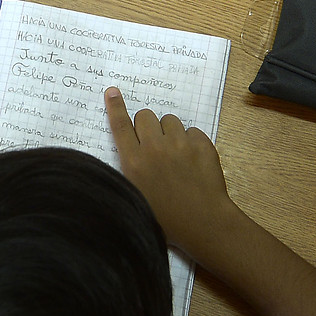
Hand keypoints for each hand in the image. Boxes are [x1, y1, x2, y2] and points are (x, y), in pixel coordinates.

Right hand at [104, 86, 240, 256]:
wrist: (203, 223)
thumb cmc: (167, 218)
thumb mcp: (136, 196)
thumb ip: (131, 171)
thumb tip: (133, 152)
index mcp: (134, 162)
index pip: (120, 126)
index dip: (115, 107)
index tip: (113, 92)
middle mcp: (154, 148)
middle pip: (145, 116)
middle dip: (148, 126)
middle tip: (154, 143)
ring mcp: (180, 144)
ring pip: (170, 120)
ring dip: (170, 132)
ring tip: (176, 155)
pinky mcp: (202, 144)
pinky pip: (192, 131)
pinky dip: (191, 142)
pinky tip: (193, 162)